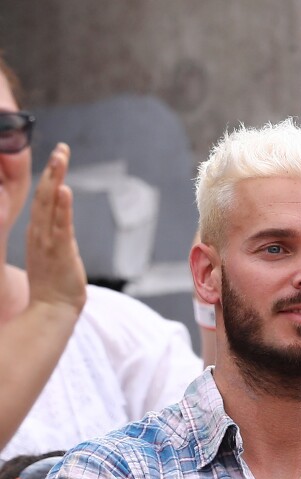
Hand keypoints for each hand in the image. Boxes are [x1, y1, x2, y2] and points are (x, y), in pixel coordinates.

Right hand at [26, 143, 86, 316]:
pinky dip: (62, 207)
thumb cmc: (54, 286)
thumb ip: (54, 238)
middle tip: (60, 148)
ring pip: (50, 204)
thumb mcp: (51, 255)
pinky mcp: (59, 251)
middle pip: (44, 195)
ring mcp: (47, 241)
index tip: (57, 156)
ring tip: (60, 157)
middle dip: (52, 170)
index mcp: (38, 233)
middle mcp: (39, 233)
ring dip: (55, 179)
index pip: (42, 199)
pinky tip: (64, 189)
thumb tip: (60, 227)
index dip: (48, 177)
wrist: (51, 310)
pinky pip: (60, 225)